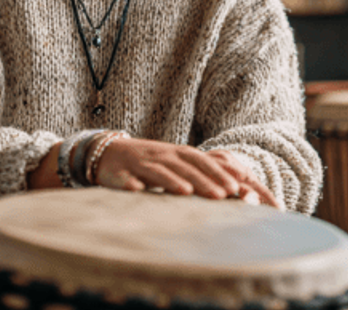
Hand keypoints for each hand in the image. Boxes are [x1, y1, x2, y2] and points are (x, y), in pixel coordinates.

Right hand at [96, 138, 278, 207]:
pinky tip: (138, 190)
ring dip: (172, 181)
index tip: (236, 187)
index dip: (218, 173)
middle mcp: (162, 156)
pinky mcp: (119, 173)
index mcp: (177, 154)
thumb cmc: (151, 163)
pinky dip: (131, 184)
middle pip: (185, 167)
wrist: (110, 152)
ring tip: (187, 192)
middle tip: (223, 195)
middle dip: (204, 180)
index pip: (202, 162)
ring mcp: (140, 163)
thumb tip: (231, 189)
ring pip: (158, 172)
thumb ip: (198, 174)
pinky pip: (125, 178)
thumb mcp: (176, 164)